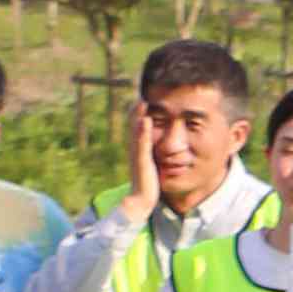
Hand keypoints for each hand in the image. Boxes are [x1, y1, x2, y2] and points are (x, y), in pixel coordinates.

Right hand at [116, 104, 161, 223]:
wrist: (141, 200)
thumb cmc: (148, 181)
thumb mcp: (153, 163)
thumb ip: (153, 152)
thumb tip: (158, 144)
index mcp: (139, 147)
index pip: (138, 126)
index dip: (139, 112)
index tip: (144, 95)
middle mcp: (135, 149)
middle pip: (134, 125)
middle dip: (136, 109)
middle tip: (140, 91)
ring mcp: (137, 154)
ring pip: (136, 132)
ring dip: (138, 116)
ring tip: (141, 100)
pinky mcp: (142, 162)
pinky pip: (142, 144)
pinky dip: (143, 132)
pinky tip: (146, 120)